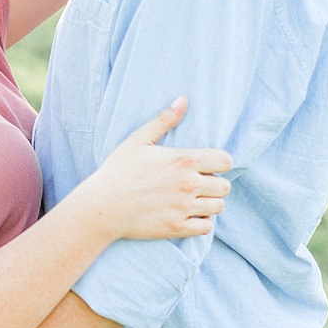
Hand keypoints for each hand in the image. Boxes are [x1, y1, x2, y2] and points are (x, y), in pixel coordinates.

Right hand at [76, 98, 232, 240]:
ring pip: (219, 207)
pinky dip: (201, 222)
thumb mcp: (138, 140)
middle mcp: (189, 184)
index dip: (218, 164)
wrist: (101, 206)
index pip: (226, 161)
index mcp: (183, 160)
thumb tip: (184, 100)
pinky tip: (186, 215)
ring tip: (191, 200)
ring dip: (208, 204)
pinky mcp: (178, 227)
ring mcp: (184, 207)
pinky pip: (207, 227)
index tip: (206, 167)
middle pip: (225, 187)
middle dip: (214, 185)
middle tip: (196, 185)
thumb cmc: (117, 171)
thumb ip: (163, 120)